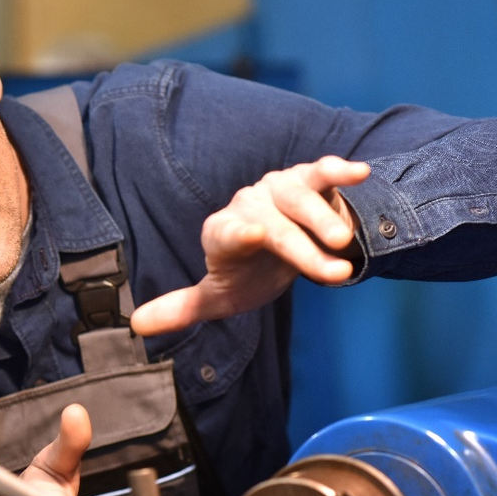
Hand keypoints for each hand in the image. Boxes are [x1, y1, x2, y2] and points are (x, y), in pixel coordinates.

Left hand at [130, 156, 370, 335]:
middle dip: (303, 251)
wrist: (284, 246)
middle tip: (334, 275)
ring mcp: (277, 190)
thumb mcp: (218, 295)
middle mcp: (247, 206)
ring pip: (301, 200)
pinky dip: (339, 170)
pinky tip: (359, 172)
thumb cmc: (249, 273)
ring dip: (325, 221)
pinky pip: (322, 171)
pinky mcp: (309, 178)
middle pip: (275, 228)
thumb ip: (181, 308)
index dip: (237, 234)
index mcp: (221, 233)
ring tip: (345, 246)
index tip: (251, 236)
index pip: (226, 235)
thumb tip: (137, 325)